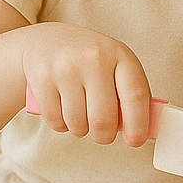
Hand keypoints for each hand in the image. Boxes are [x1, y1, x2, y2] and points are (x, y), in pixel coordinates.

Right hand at [20, 22, 151, 146]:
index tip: (136, 141)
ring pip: (77, 123)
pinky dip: (61, 125)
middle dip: (105, 136)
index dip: (138, 124)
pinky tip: (64, 110)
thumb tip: (141, 130)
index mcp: (120, 54)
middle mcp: (94, 58)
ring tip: (82, 116)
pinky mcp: (41, 78)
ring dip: (81, 130)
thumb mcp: (116, 66)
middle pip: (103, 118)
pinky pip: (55, 121)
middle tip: (104, 135)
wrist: (48, 40)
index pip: (135, 94)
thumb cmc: (91, 60)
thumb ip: (130, 94)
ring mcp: (65, 67)